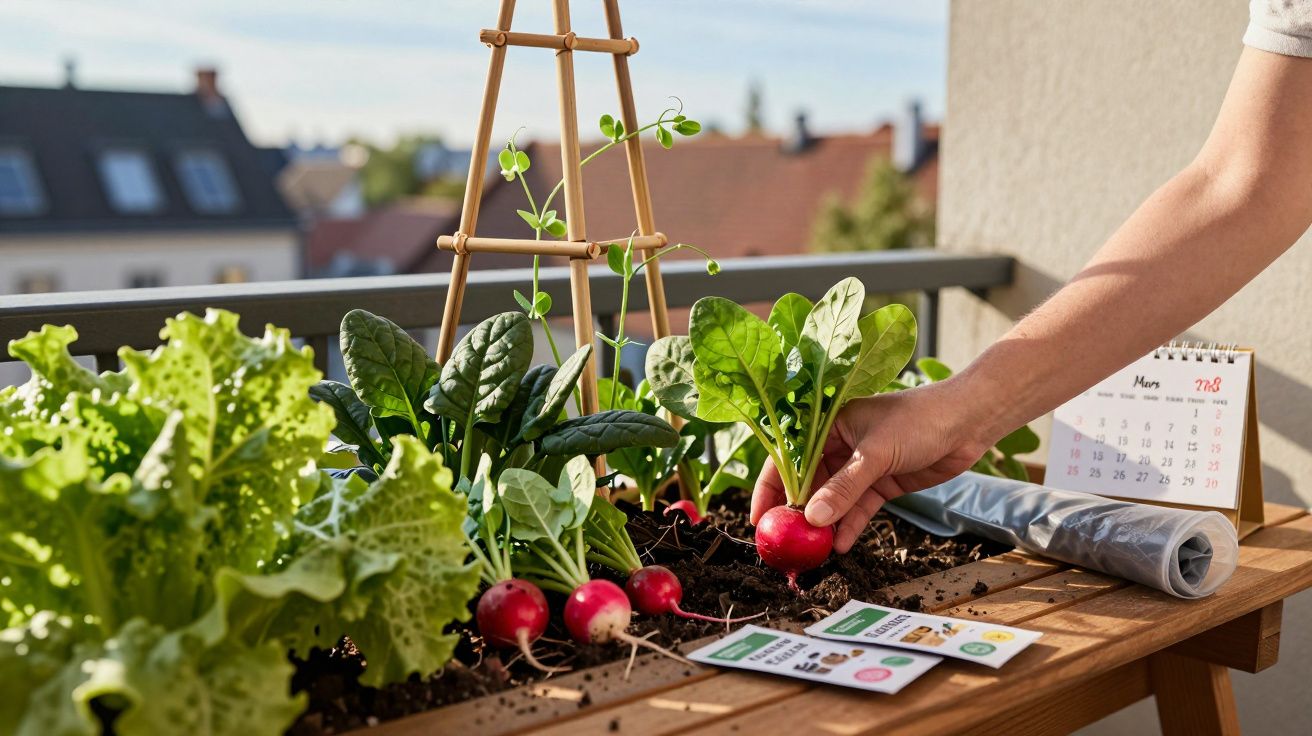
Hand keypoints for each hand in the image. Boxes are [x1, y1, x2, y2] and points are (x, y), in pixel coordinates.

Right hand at [750, 378, 994, 553]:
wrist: (968, 422)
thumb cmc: (919, 420)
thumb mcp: (875, 453)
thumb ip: (843, 487)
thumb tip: (811, 518)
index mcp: (827, 425)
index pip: (788, 458)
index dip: (771, 489)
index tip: (760, 519)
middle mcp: (838, 445)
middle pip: (808, 483)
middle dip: (797, 514)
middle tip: (786, 543)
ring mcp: (860, 467)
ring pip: (832, 500)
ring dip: (824, 525)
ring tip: (813, 552)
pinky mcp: (880, 483)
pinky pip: (857, 509)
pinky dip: (849, 526)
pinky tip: (841, 546)